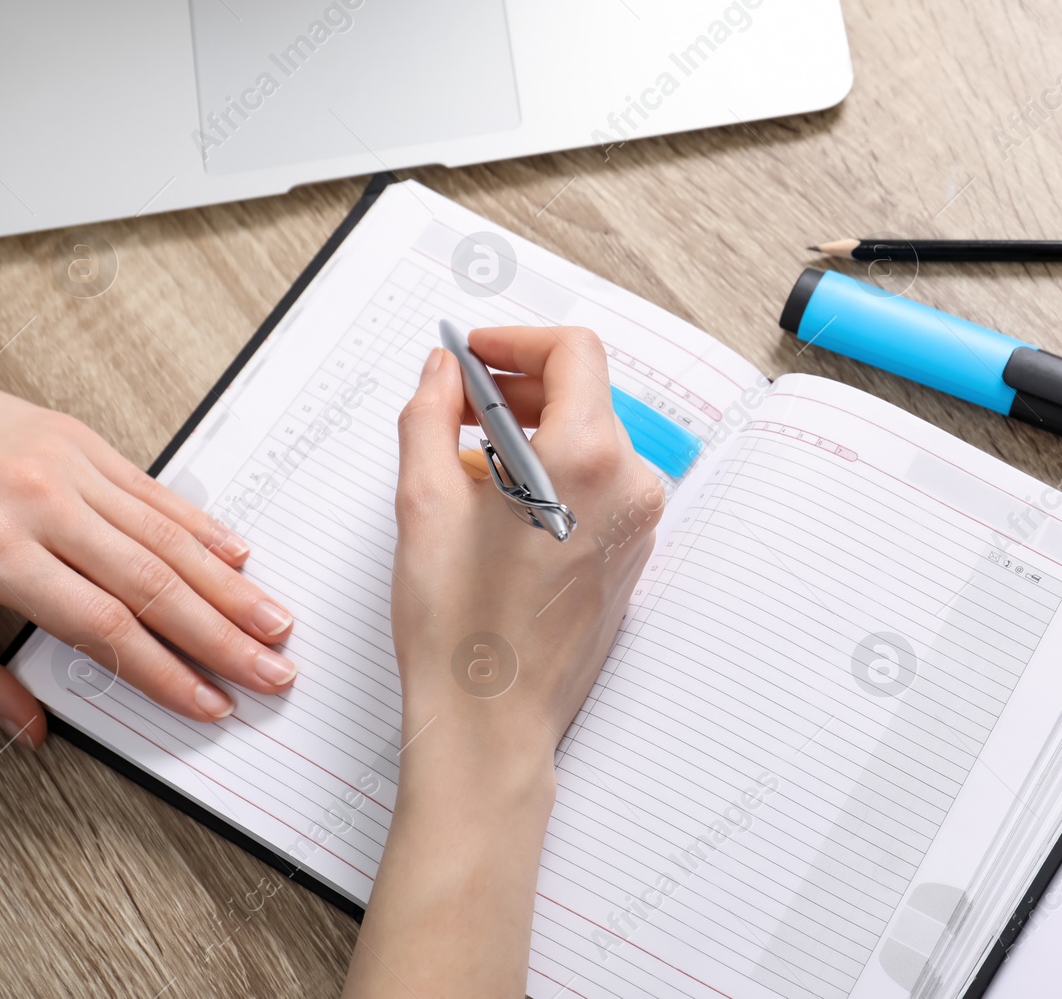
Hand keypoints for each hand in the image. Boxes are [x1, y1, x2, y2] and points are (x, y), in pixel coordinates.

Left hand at [0, 362, 298, 747]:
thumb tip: (27, 731)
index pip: (104, 627)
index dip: (165, 673)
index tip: (208, 703)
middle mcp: (42, 505)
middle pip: (155, 584)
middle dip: (223, 637)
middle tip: (272, 671)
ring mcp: (68, 466)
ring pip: (168, 537)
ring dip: (231, 587)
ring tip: (275, 623)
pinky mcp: (81, 440)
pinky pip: (156, 491)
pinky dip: (203, 527)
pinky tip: (238, 557)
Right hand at [343, 326, 662, 997]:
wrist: (492, 721)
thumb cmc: (459, 628)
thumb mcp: (423, 501)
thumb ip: (430, 414)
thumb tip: (443, 373)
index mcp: (588, 460)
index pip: (574, 353)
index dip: (518, 340)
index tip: (475, 353)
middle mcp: (629, 486)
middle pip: (584, 394)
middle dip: (519, 385)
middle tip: (457, 401)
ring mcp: (638, 524)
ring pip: (590, 439)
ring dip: (532, 431)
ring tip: (468, 459)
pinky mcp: (631, 555)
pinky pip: (597, 484)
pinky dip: (552, 471)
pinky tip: (499, 501)